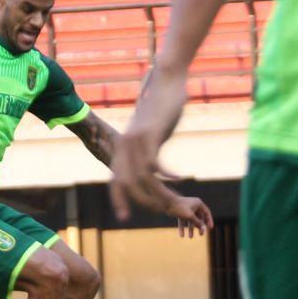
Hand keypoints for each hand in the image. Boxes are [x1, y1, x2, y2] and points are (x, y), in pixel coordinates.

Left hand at [109, 66, 188, 219]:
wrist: (166, 82)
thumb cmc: (161, 108)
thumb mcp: (151, 133)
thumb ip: (148, 151)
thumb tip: (151, 170)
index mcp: (122, 147)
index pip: (115, 180)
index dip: (118, 199)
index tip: (124, 217)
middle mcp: (124, 145)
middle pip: (127, 184)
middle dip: (144, 202)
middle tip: (164, 210)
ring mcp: (136, 140)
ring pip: (144, 178)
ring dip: (161, 193)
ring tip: (178, 200)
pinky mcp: (150, 134)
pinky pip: (156, 164)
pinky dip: (169, 175)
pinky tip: (182, 176)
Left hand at [168, 195, 212, 237]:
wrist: (167, 203)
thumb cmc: (180, 207)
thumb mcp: (190, 216)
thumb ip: (197, 223)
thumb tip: (203, 229)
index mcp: (198, 204)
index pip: (206, 213)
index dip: (209, 220)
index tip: (210, 228)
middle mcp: (194, 206)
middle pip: (199, 218)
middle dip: (199, 227)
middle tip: (200, 234)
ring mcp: (187, 209)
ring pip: (191, 221)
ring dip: (191, 229)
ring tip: (190, 237)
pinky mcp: (181, 213)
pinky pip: (183, 221)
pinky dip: (183, 227)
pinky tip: (182, 235)